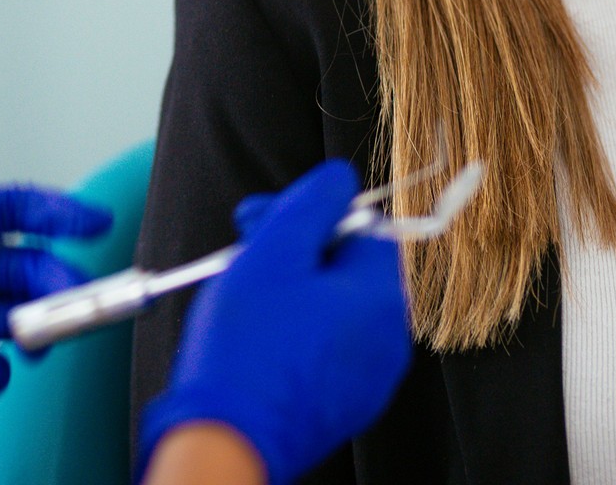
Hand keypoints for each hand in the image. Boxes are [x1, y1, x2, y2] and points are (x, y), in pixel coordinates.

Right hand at [137, 160, 412, 484]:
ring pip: (332, 308)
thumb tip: (340, 177)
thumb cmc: (247, 349)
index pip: (362, 228)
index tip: (264, 219)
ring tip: (243, 295)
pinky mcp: (341, 405)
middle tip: (244, 248)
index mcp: (381, 298)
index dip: (309, 215)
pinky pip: (324, 348)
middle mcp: (387, 340)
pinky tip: (255, 336)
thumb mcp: (275, 251)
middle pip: (346, 268)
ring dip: (289, 290)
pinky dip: (292, 333)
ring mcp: (367, 378)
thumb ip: (313, 203)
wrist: (228, 438)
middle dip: (294, 249)